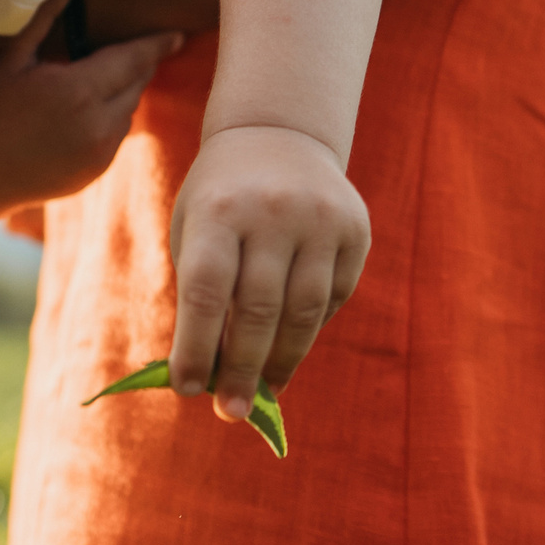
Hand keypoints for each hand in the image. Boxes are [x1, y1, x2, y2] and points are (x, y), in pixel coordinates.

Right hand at [0, 0, 182, 207]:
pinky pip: (116, 137)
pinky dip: (108, 121)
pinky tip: (78, 115)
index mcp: (78, 91)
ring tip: (89, 82)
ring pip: (129, 111)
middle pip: (136, 84)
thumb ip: (44, 15)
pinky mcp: (95, 173)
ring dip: (121, 93)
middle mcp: (97, 125)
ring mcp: (99, 154)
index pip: (134, 60)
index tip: (178, 34)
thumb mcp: (8, 56)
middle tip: (125, 50)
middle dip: (135, 65)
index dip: (157, 45)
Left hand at [165, 125, 370, 421]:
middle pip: (258, 311)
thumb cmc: (220, 198)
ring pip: (303, 313)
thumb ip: (202, 294)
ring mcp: (321, 219)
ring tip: (263, 391)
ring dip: (281, 362)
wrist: (279, 134)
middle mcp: (274, 212)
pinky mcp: (356, 230)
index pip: (207, 292)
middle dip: (242, 370)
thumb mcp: (195, 229)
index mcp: (220, 211)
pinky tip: (290, 345)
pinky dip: (310, 330)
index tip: (188, 390)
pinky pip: (334, 298)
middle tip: (229, 411)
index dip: (196, 347)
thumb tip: (214, 376)